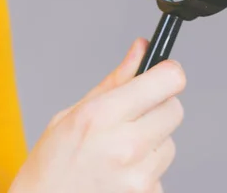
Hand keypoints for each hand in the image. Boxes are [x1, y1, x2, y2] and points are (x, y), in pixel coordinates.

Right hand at [10, 38, 185, 192]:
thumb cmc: (52, 163)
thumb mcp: (73, 112)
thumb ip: (114, 81)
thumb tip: (141, 49)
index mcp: (101, 115)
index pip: (165, 82)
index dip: (168, 72)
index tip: (164, 71)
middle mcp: (125, 145)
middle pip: (174, 110)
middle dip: (159, 105)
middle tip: (134, 113)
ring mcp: (139, 177)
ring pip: (170, 142)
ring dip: (153, 140)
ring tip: (119, 149)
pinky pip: (162, 171)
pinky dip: (147, 168)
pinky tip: (120, 172)